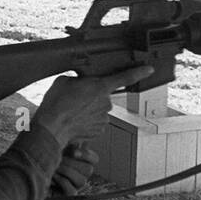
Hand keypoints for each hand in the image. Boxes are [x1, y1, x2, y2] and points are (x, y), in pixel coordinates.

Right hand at [33, 65, 154, 145]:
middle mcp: (106, 102)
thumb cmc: (56, 105)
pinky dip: (86, 122)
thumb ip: (77, 80)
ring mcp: (104, 118)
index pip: (125, 77)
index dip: (139, 72)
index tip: (148, 70)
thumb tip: (78, 84)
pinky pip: (95, 123)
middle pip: (102, 97)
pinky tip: (74, 121)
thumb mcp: (62, 82)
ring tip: (70, 112)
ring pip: (98, 111)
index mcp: (99, 86)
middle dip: (91, 98)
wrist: (52, 128)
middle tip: (74, 101)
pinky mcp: (99, 130)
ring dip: (87, 111)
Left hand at [49, 141, 99, 196]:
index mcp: (82, 160)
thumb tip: (81, 140)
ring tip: (54, 167)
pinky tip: (53, 176)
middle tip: (58, 159)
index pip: (94, 159)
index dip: (86, 155)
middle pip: (88, 170)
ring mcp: (76, 185)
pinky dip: (61, 182)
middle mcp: (82, 174)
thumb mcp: (56, 146)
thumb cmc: (44, 156)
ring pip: (81, 180)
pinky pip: (71, 190)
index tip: (73, 152)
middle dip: (71, 163)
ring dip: (66, 172)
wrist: (30, 171)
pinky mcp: (68, 195)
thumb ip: (69, 142)